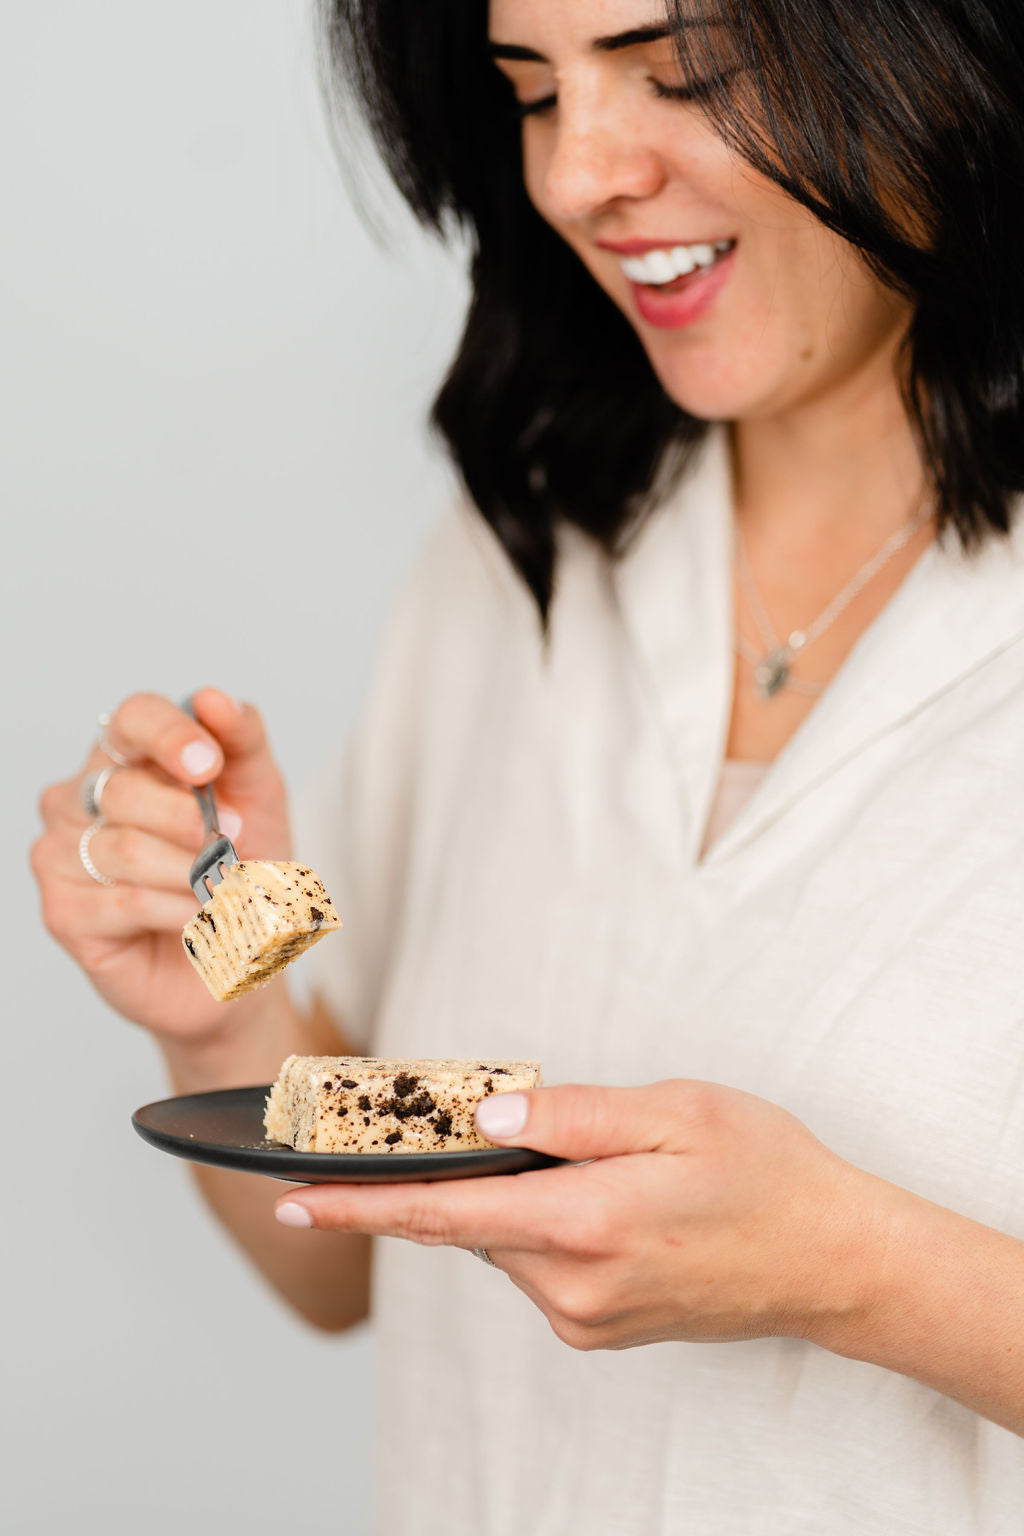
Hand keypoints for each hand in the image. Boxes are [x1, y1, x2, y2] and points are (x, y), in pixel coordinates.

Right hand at [32, 687, 292, 1040]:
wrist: (243, 953)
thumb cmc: (242, 866)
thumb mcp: (259, 796)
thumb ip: (242, 741)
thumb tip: (213, 698)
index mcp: (126, 755)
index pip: (133, 718)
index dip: (170, 735)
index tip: (210, 765)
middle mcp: (80, 797)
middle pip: (122, 789)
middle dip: (190, 821)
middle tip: (231, 844)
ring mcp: (61, 853)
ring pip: (123, 849)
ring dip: (191, 874)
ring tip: (220, 888)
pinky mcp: (63, 911)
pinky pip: (122, 901)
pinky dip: (177, 910)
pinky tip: (197, 917)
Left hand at [273, 1080, 883, 1351]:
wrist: (833, 1261)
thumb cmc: (765, 1171)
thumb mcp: (677, 1111)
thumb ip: (573, 1114)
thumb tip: (484, 1117)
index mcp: (589, 1223)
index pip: (445, 1214)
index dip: (360, 1207)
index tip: (291, 1201)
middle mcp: (575, 1287)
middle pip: (471, 1223)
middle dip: (462, 1174)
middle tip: (500, 1124)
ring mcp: (586, 1318)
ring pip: (505, 1242)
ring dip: (517, 1197)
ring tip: (602, 1160)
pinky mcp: (598, 1332)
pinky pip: (538, 1266)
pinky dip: (545, 1225)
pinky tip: (611, 1201)